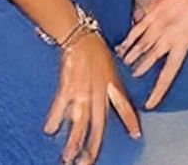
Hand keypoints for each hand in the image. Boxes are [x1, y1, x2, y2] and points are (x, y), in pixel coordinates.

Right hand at [44, 28, 139, 164]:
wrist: (80, 35)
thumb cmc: (96, 51)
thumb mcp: (111, 69)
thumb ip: (115, 88)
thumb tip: (120, 103)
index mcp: (111, 85)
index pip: (124, 105)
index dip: (131, 119)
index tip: (137, 134)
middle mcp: (98, 91)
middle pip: (97, 123)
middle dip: (94, 145)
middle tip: (88, 162)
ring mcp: (82, 90)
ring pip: (79, 120)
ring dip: (74, 140)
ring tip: (69, 157)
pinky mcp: (67, 85)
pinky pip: (61, 104)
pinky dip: (55, 116)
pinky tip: (51, 129)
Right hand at [117, 0, 187, 109]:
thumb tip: (185, 48)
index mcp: (180, 45)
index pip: (167, 74)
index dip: (157, 90)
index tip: (149, 103)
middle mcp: (166, 38)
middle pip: (149, 60)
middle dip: (139, 70)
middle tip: (131, 79)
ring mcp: (156, 25)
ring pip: (140, 45)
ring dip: (131, 56)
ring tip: (123, 64)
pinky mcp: (150, 12)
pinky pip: (136, 28)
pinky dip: (128, 38)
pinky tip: (122, 45)